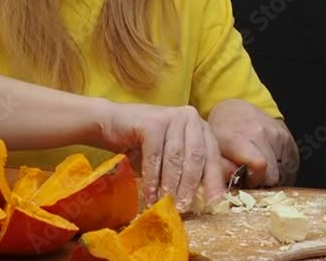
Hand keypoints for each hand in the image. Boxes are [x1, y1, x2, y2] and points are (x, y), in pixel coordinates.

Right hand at [96, 102, 224, 211]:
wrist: (111, 124)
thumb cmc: (143, 146)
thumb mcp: (171, 159)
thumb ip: (190, 171)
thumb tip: (210, 199)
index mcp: (201, 127)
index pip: (212, 157)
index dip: (214, 181)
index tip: (214, 204)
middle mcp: (191, 118)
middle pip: (196, 157)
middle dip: (189, 186)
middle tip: (182, 208)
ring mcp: (172, 116)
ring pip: (176, 158)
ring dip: (170, 185)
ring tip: (165, 204)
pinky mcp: (153, 121)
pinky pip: (155, 155)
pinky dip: (152, 178)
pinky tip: (149, 194)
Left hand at [207, 99, 299, 187]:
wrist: (235, 112)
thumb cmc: (222, 134)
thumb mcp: (214, 151)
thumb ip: (222, 170)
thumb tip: (233, 190)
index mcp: (239, 137)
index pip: (259, 165)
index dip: (254, 181)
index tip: (246, 182)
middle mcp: (261, 133)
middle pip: (273, 174)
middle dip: (263, 182)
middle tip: (251, 178)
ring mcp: (278, 134)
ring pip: (283, 172)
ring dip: (272, 175)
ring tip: (258, 169)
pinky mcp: (288, 138)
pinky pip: (290, 166)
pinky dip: (281, 170)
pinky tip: (269, 164)